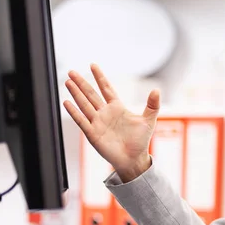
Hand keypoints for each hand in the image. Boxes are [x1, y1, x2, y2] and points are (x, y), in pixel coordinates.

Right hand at [63, 64, 159, 182]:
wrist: (134, 159)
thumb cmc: (140, 141)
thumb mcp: (148, 120)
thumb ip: (152, 105)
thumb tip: (156, 90)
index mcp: (117, 108)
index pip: (106, 88)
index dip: (100, 77)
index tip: (93, 65)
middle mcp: (105, 113)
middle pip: (91, 94)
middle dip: (82, 82)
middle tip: (72, 71)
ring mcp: (97, 123)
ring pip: (84, 104)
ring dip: (76, 93)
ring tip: (68, 81)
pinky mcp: (93, 134)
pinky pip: (81, 121)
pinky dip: (74, 112)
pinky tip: (67, 102)